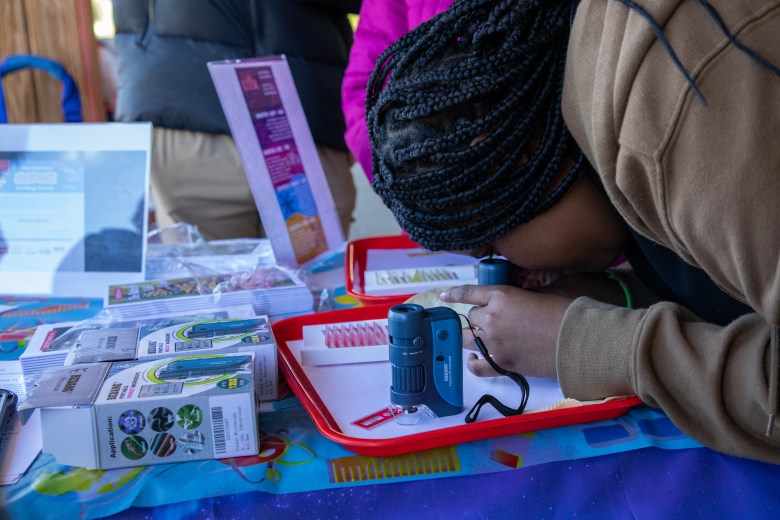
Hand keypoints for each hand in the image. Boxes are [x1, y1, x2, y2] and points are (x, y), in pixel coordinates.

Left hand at [440, 284, 571, 378]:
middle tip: (491, 320)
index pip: (469, 293)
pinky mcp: (502, 363)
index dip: (455, 294)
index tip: (445, 297)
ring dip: (473, 337)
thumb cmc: (566, 312)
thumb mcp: (544, 291)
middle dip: (478, 317)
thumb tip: (516, 300)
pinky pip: (477, 366)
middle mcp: (492, 318)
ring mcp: (495, 342)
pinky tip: (473, 359)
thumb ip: (523, 294)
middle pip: (471, 316)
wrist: (577, 339)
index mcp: (501, 296)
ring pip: (469, 339)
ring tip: (479, 337)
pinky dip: (473, 363)